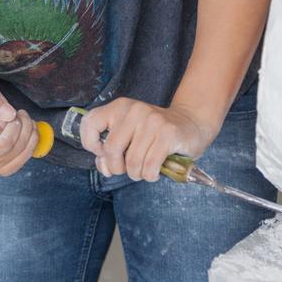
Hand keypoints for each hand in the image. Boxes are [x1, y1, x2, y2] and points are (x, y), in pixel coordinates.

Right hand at [0, 83, 38, 176]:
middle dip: (17, 127)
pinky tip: (31, 132)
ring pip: (13, 153)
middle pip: (1, 147)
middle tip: (20, 113)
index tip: (8, 112)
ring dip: (27, 134)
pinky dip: (31, 146)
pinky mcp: (1, 169)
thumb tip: (9, 114)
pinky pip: (19, 162)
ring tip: (25, 118)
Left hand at [79, 98, 221, 181]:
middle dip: (117, 167)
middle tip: (127, 169)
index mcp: (119, 107)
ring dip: (137, 174)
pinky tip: (154, 172)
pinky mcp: (167, 134)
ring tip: (144, 170)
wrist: (191, 124)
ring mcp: (151, 120)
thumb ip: (111, 149)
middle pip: (111, 149)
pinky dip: (150, 175)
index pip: (90, 122)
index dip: (91, 144)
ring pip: (132, 162)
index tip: (102, 154)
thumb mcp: (129, 135)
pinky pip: (150, 166)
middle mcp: (134, 110)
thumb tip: (103, 167)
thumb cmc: (154, 135)